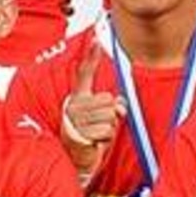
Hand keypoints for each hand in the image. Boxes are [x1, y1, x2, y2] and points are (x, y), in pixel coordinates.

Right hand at [61, 41, 125, 175]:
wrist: (76, 157)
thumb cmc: (89, 134)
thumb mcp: (102, 116)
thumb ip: (114, 106)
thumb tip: (121, 106)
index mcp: (78, 97)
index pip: (84, 73)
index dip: (91, 56)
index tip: (96, 39)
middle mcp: (74, 106)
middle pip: (108, 100)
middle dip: (112, 114)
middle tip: (101, 123)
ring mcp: (75, 120)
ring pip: (109, 117)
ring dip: (109, 128)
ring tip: (97, 133)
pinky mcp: (79, 134)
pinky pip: (106, 131)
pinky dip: (106, 138)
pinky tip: (95, 141)